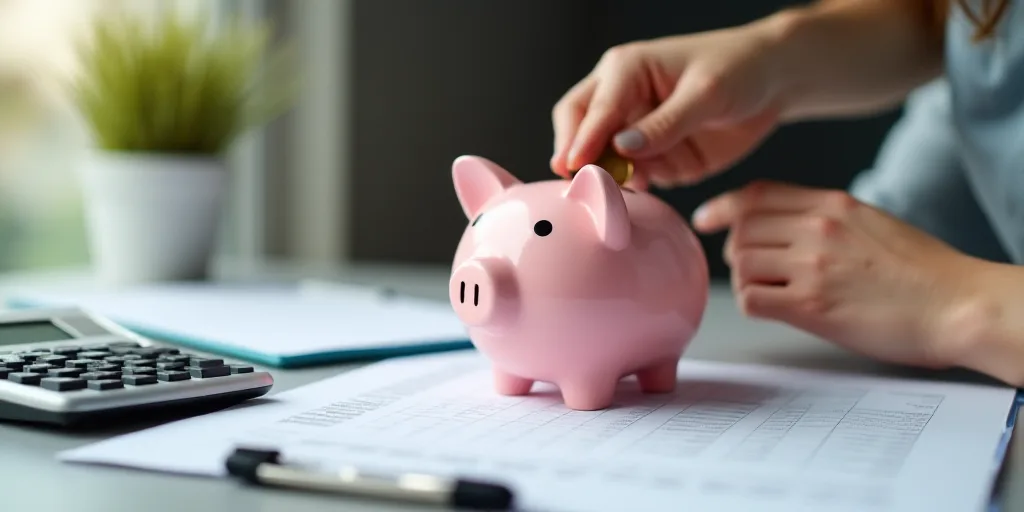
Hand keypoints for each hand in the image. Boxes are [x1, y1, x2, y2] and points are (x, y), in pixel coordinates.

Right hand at [550, 18, 790, 188]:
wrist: (774, 83)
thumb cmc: (739, 68)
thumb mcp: (707, 93)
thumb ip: (665, 123)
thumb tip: (622, 149)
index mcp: (626, 70)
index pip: (593, 108)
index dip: (581, 139)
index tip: (574, 167)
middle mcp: (622, 100)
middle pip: (579, 129)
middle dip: (578, 157)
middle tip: (580, 184)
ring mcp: (637, 133)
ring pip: (606, 161)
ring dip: (610, 178)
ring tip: (616, 194)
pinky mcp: (657, 158)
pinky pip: (638, 179)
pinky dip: (637, 189)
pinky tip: (642, 194)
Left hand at [692, 180, 980, 369]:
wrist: (959, 305)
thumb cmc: (922, 271)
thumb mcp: (871, 222)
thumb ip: (825, 218)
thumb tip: (782, 227)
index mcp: (833, 204)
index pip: (756, 194)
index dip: (723, 206)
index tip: (705, 218)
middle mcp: (818, 228)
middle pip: (741, 229)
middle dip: (735, 250)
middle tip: (752, 269)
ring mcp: (813, 266)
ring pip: (740, 263)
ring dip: (745, 279)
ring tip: (770, 291)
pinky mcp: (812, 306)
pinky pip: (752, 299)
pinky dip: (754, 304)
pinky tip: (775, 308)